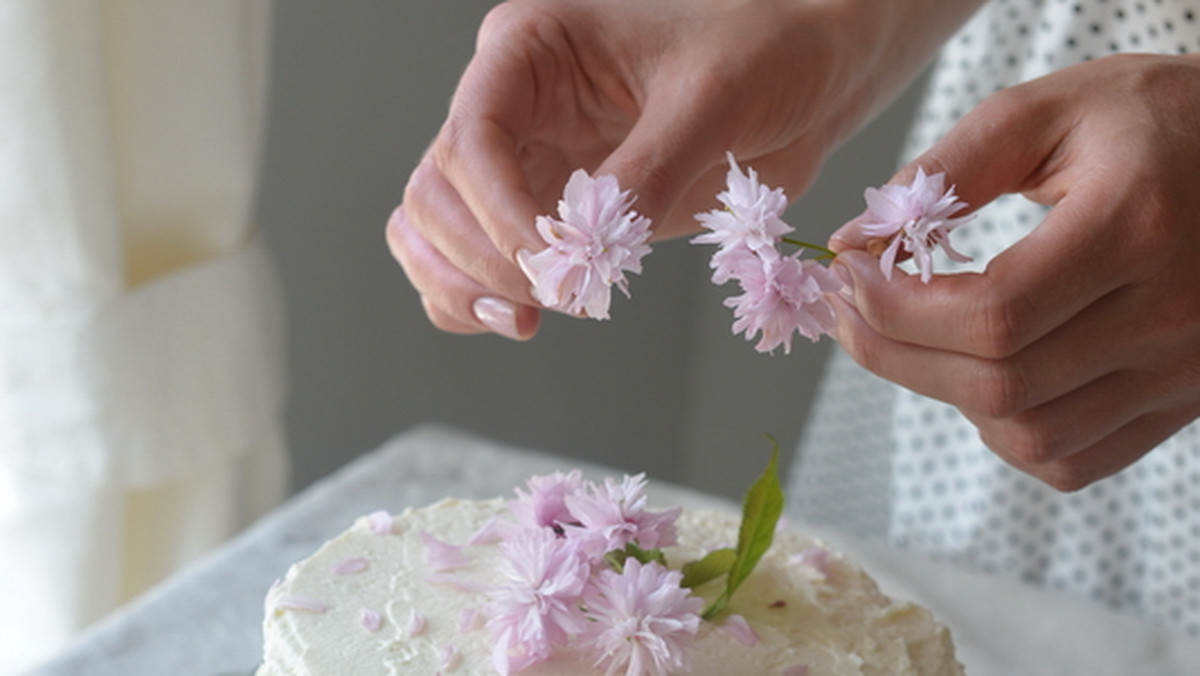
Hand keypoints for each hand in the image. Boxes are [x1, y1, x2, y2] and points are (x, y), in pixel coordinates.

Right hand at [388, 0, 977, 338]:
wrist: (804, 82)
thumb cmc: (761, 58)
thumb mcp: (710, 102)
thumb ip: (645, 173)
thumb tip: (586, 253)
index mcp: (532, 51)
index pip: (472, 136)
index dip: (498, 210)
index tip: (549, 261)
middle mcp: (510, 103)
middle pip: (437, 190)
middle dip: (481, 256)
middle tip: (549, 299)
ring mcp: (522, 159)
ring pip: (433, 229)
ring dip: (461, 284)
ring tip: (525, 320)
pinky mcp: (542, 209)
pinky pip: (470, 259)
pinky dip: (474, 297)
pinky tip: (519, 317)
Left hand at [829, 53, 1199, 490]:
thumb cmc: (1149, 121)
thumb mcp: (1046, 111)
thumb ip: (944, 171)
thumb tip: (853, 240)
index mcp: (1137, 225)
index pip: (992, 315)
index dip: (897, 310)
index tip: (851, 276)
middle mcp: (1172, 313)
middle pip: (1000, 385)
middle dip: (897, 354)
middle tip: (853, 309)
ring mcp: (1183, 369)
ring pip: (1031, 436)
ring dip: (947, 394)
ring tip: (915, 336)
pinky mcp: (1182, 402)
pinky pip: (1073, 461)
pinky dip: (1007, 431)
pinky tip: (986, 371)